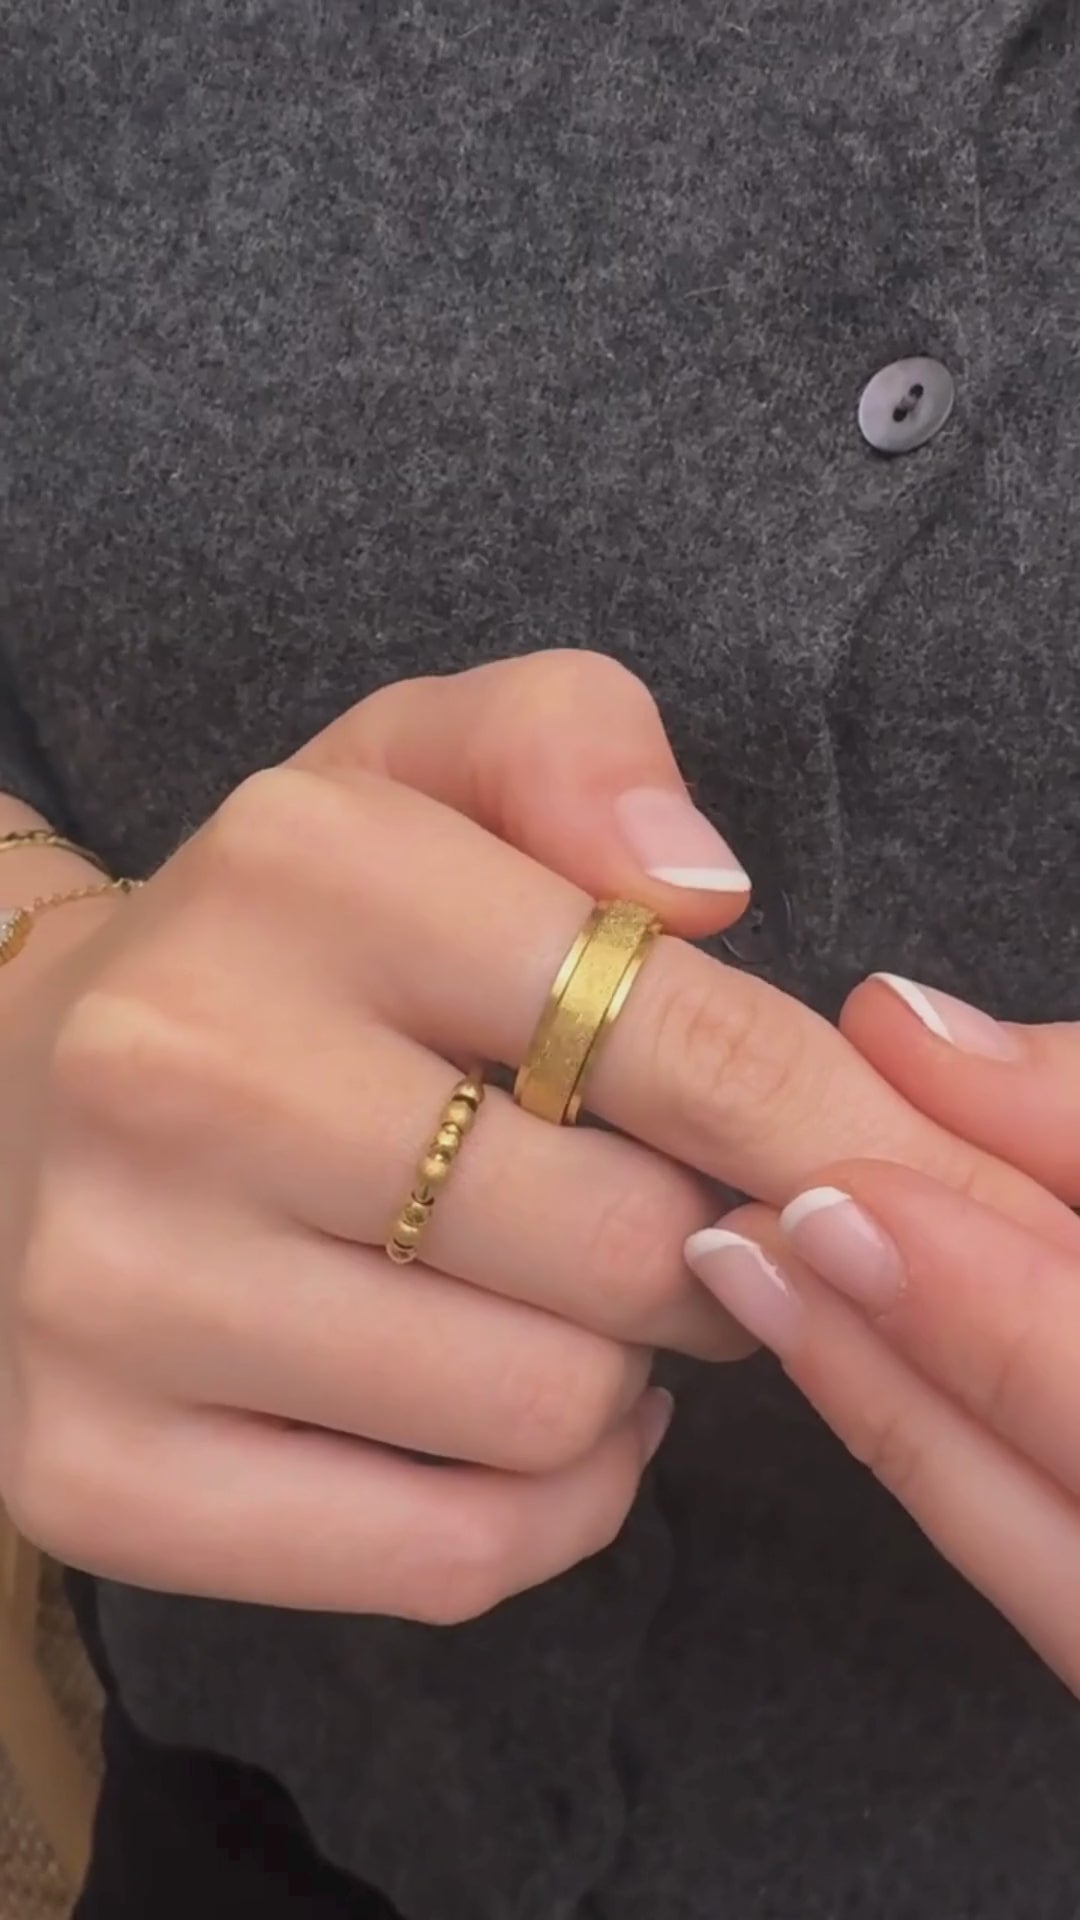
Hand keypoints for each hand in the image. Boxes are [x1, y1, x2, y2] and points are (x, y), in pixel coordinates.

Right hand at [1, 649, 1071, 1624]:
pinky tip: (516, 1415)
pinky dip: (544, 1507)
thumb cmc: (280, 942)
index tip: (869, 1177)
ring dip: (615, 1373)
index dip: (818, 1127)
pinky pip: (448, 1556)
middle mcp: (182, 1074)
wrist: (22, 1091)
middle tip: (666, 1219)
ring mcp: (117, 1289)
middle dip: (698, 1247)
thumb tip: (704, 889)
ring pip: (549, 1413)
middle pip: (628, 1251)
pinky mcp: (92, 1472)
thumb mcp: (413, 770)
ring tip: (563, 1300)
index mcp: (300, 872)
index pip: (669, 1031)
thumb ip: (575, 746)